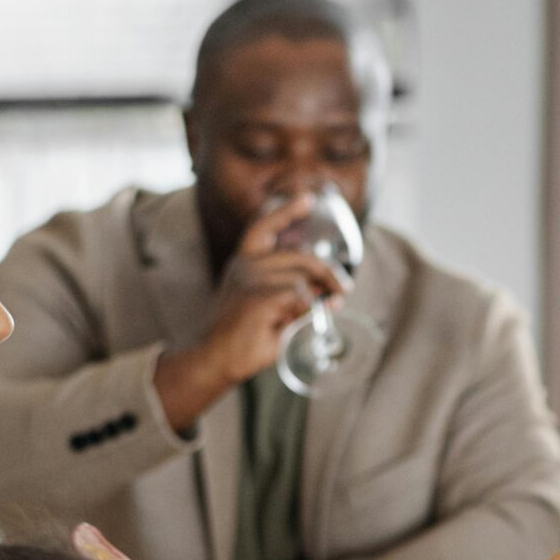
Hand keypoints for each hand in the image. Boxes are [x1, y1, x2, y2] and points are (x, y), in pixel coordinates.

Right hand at [153, 194, 345, 427]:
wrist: (217, 360)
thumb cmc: (246, 337)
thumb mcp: (274, 308)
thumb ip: (296, 293)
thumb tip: (331, 292)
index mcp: (245, 262)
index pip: (264, 227)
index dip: (286, 212)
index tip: (308, 199)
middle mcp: (245, 265)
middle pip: (300, 257)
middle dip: (327, 273)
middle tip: (343, 291)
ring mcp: (250, 279)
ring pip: (302, 279)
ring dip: (320, 296)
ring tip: (324, 311)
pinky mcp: (258, 297)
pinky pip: (299, 296)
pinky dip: (309, 310)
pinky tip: (307, 320)